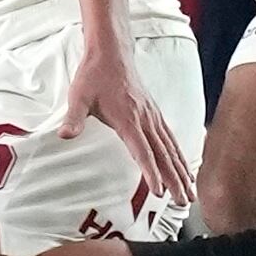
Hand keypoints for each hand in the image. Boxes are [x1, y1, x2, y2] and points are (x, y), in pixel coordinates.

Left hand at [59, 33, 197, 212]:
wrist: (111, 53)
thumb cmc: (93, 76)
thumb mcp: (78, 96)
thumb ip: (74, 118)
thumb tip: (64, 136)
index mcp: (128, 118)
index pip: (142, 151)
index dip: (151, 172)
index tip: (160, 192)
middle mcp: (145, 119)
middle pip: (164, 154)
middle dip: (175, 180)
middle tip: (184, 201)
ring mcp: (153, 116)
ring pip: (171, 148)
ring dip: (182, 170)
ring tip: (191, 192)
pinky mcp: (155, 113)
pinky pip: (171, 137)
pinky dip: (181, 154)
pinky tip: (186, 166)